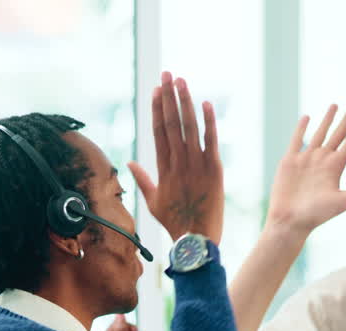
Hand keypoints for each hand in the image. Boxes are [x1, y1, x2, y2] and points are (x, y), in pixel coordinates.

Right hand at [128, 71, 223, 242]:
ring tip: (181, 81)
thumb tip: (131, 163)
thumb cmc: (175, 224)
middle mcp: (178, 164)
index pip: (158, 132)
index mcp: (163, 169)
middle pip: (171, 124)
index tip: (156, 90)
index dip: (157, 109)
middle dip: (169, 97)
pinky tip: (205, 103)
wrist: (196, 241)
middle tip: (167, 74)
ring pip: (189, 128)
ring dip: (185, 103)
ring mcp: (196, 166)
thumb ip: (143, 180)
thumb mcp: (153, 203)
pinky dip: (208, 122)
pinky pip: (211, 141)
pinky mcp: (214, 171)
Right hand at [265, 99, 345, 237]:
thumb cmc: (316, 215)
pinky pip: (297, 140)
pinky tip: (307, 117)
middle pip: (340, 132)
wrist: (290, 221)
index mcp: (336, 167)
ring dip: (328, 119)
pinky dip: (301, 129)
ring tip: (335, 105)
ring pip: (320, 133)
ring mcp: (306, 159)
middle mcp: (323, 160)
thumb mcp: (343, 201)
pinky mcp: (290, 162)